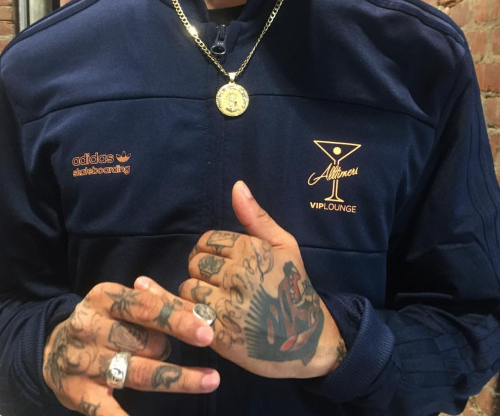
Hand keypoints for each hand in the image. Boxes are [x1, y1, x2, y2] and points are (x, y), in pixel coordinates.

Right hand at [43, 282, 219, 414]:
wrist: (53, 347)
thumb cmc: (104, 320)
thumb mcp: (123, 302)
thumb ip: (157, 301)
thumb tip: (196, 309)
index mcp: (104, 298)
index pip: (147, 308)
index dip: (179, 321)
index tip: (207, 333)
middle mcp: (90, 326)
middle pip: (145, 342)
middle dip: (171, 347)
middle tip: (201, 346)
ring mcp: (82, 361)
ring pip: (138, 372)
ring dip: (176, 378)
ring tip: (208, 379)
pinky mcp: (77, 392)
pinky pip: (106, 410)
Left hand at [176, 181, 344, 378]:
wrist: (306, 337)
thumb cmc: (293, 285)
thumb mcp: (284, 245)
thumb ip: (256, 217)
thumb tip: (237, 185)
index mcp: (252, 249)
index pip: (207, 240)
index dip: (212, 251)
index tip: (224, 263)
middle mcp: (238, 273)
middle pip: (195, 261)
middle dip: (203, 270)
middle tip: (220, 282)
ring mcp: (228, 304)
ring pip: (189, 286)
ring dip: (198, 293)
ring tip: (217, 300)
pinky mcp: (220, 332)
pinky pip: (189, 311)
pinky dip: (194, 312)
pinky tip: (211, 314)